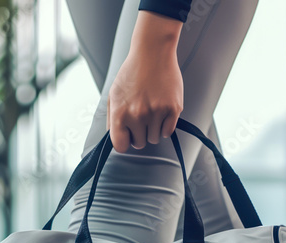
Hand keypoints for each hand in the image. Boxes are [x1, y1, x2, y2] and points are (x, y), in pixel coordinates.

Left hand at [107, 12, 183, 152]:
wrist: (152, 52)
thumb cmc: (132, 72)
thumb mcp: (114, 94)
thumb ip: (112, 119)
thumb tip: (116, 138)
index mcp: (120, 113)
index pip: (121, 146)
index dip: (125, 141)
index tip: (128, 134)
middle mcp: (137, 115)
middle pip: (140, 143)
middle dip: (140, 133)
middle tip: (142, 116)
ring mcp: (156, 113)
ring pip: (155, 139)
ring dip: (154, 129)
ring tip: (152, 110)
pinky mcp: (173, 109)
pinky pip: (168, 132)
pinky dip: (166, 125)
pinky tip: (161, 109)